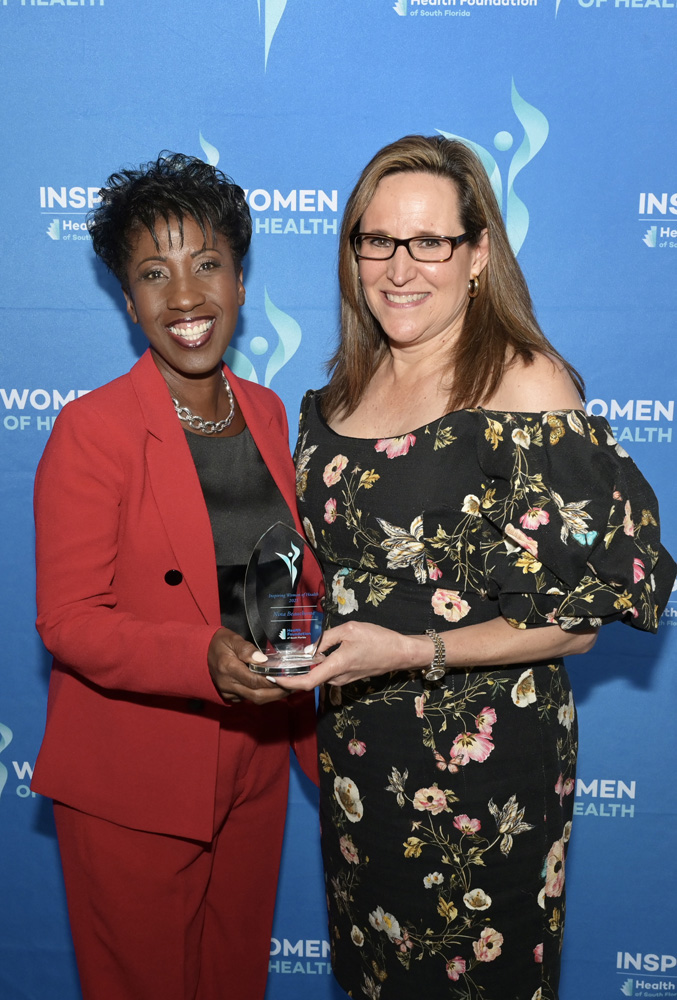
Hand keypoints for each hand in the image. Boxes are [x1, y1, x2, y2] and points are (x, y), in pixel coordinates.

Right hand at [207, 627, 288, 704]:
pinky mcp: (229, 696)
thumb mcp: (232, 639)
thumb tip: (263, 659)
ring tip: (288, 688)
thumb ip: (247, 649)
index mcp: (228, 668)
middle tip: (294, 686)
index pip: (255, 680)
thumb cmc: (218, 643)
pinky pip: (249, 699)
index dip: (272, 681)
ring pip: (254, 699)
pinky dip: (263, 695)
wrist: (199, 653)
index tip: (288, 678)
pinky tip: (274, 689)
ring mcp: (227, 692)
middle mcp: (227, 683)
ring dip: (272, 696)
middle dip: (277, 692)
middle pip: (257, 694)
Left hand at [275, 621, 428, 689]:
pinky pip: (329, 673)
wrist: (401, 653)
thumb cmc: (378, 639)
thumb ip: (326, 639)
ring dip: (307, 667)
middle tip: (279, 661)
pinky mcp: (349, 677)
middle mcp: (338, 678)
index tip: (274, 677)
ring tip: (296, 654)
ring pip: (320, 675)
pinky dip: (319, 666)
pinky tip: (317, 653)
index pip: (307, 681)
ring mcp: (344, 680)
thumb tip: (308, 648)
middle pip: (310, 678)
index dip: (288, 682)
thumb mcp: (350, 630)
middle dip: (294, 672)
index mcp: (337, 666)